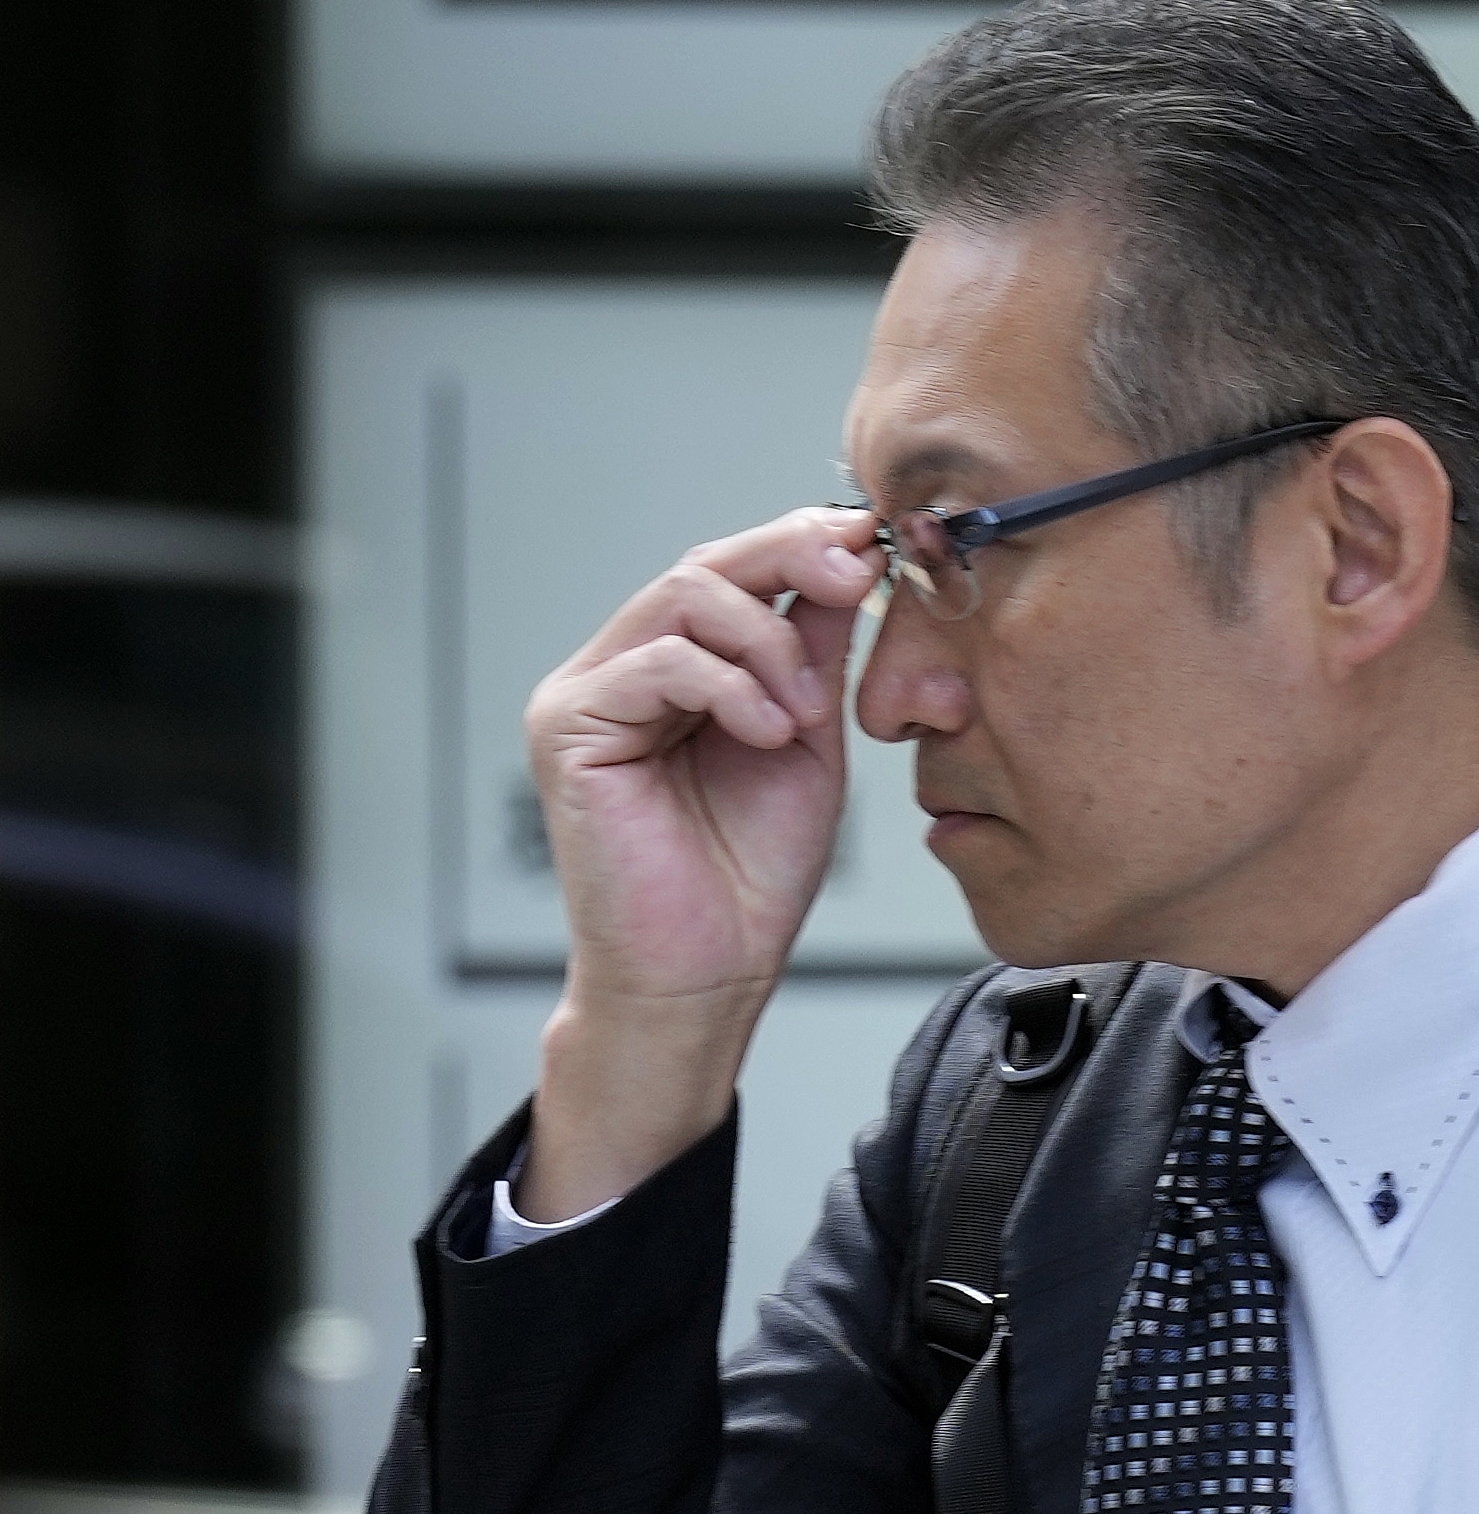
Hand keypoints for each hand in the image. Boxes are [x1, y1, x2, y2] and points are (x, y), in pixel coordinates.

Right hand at [516, 509, 879, 1218]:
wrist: (708, 970)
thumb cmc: (751, 873)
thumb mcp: (807, 739)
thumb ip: (816, 654)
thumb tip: (853, 564)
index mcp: (675, 669)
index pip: (732, 571)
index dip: (802, 543)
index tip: (875, 544)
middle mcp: (620, 670)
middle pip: (703, 565)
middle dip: (792, 559)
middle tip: (858, 579)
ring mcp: (587, 694)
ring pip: (682, 597)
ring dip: (768, 641)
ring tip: (804, 712)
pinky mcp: (567, 728)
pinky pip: (657, 661)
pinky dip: (729, 685)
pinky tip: (769, 732)